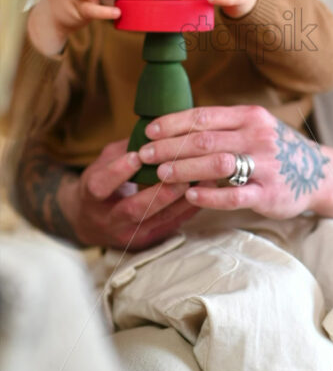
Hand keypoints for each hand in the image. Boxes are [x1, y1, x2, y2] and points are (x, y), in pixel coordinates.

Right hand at [61, 140, 198, 249]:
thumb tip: (152, 130)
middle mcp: (109, 220)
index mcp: (91, 196)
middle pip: (134, 209)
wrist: (92, 223)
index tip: (138, 156)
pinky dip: (188, 209)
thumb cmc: (101, 184)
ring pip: (158, 220)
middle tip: (180, 174)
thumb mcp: (103, 163)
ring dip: (181, 201)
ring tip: (200, 181)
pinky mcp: (148, 240)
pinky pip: (171, 225)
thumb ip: (124, 150)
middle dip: (159, 193)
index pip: (101, 186)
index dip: (119, 172)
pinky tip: (202, 193)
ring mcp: (129, 234)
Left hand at [137, 105, 329, 218]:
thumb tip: (177, 127)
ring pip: (217, 164)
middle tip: (145, 154)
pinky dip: (209, 195)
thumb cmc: (277, 149)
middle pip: (205, 140)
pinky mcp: (269, 194)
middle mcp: (258, 137)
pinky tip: (190, 196)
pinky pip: (234, 195)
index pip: (204, 116)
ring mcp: (265, 166)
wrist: (319, 173)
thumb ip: (224, 125)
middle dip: (170, 147)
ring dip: (185, 169)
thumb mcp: (255, 126)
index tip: (149, 130)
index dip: (173, 123)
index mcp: (251, 116)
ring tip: (161, 174)